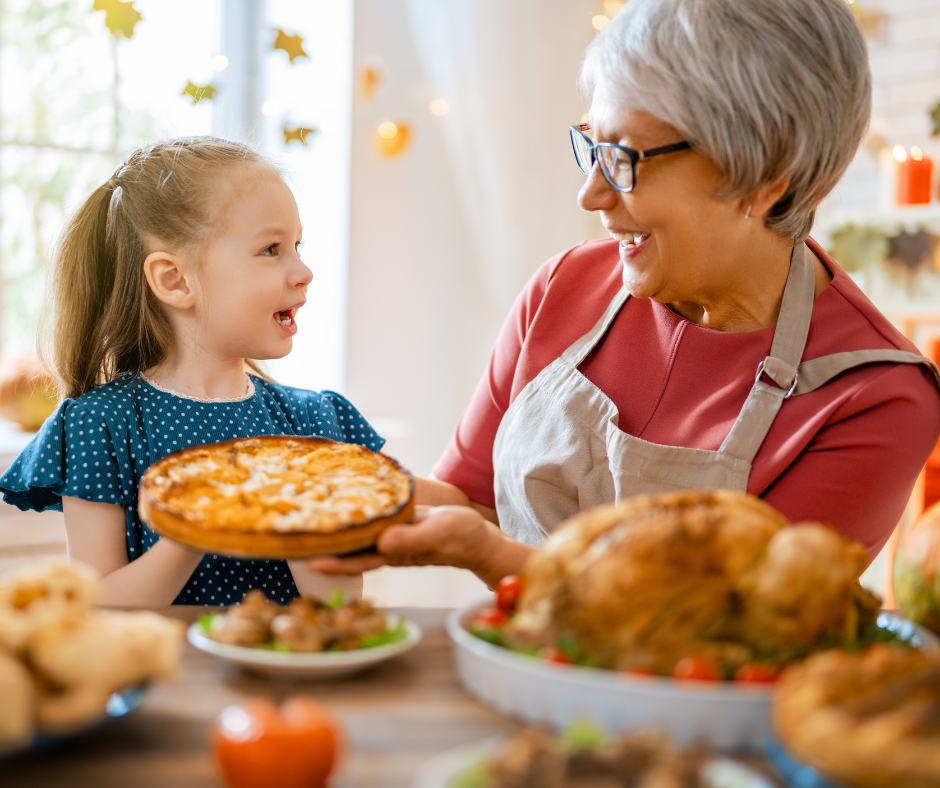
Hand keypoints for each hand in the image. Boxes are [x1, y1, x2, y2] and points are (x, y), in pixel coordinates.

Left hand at [307, 506, 531, 586]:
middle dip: (322, 542)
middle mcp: (384, 546)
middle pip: (347, 547)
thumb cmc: (459, 538)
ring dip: (335, 526)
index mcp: (391, 553)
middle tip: (291, 531)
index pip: (353, 558)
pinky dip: (355, 511)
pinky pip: (369, 518)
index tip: (302, 556)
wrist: (475, 537)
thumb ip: (411, 540)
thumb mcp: (436, 534)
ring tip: (307, 514)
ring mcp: (388, 535)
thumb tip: (382, 541)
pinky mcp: (395, 523)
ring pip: (355, 532)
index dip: (329, 559)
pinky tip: (342, 499)